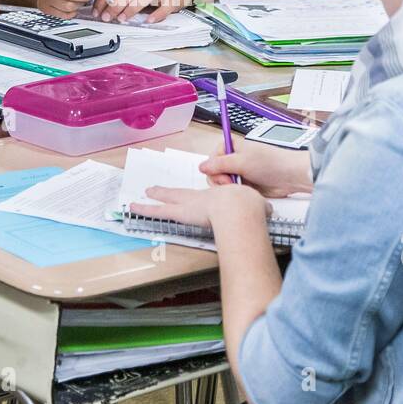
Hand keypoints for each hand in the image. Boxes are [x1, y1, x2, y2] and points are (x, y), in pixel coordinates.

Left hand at [135, 183, 270, 229]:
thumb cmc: (249, 206)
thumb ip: (260, 208)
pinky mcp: (180, 212)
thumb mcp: (258, 205)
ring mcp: (188, 204)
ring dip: (151, 202)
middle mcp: (200, 198)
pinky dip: (145, 209)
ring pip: (165, 202)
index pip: (203, 196)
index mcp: (218, 197)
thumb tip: (269, 210)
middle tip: (152, 190)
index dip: (195, 196)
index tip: (189, 196)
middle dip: (166, 193)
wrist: (240, 207)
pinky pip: (158, 210)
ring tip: (136, 202)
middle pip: (179, 194)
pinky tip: (133, 209)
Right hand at [201, 148, 313, 199]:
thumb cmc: (271, 163)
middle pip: (214, 172)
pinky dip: (234, 193)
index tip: (223, 175)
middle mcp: (234, 159)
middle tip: (230, 184)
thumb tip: (202, 167)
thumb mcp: (241, 161)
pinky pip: (232, 190)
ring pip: (222, 183)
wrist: (289, 176)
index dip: (214, 169)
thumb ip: (220, 164)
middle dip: (221, 180)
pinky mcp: (244, 184)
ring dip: (228, 188)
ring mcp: (239, 172)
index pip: (211, 158)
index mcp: (232, 147)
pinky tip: (242, 193)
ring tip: (239, 188)